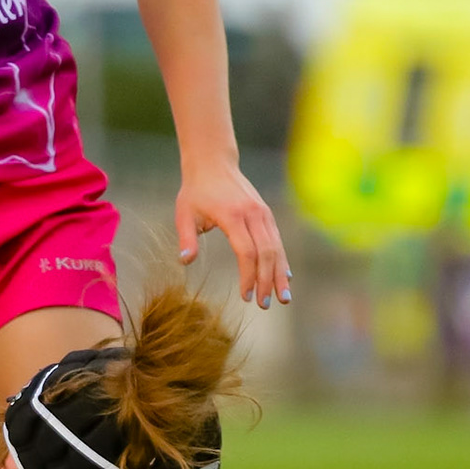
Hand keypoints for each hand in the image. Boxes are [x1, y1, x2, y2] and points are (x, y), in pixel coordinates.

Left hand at [177, 158, 290, 308]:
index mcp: (232, 216)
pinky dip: (281, 260)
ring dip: (280, 274)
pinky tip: (285, 277)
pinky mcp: (266, 214)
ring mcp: (263, 213)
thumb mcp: (184, 213)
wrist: (213, 163)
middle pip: (266, 253)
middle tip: (265, 304)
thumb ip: (186, 238)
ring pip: (276, 248)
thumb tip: (185, 262)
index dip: (248, 276)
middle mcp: (252, 215)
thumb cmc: (196, 191)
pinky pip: (277, 240)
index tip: (245, 297)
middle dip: (267, 281)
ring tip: (283, 297)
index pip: (246, 252)